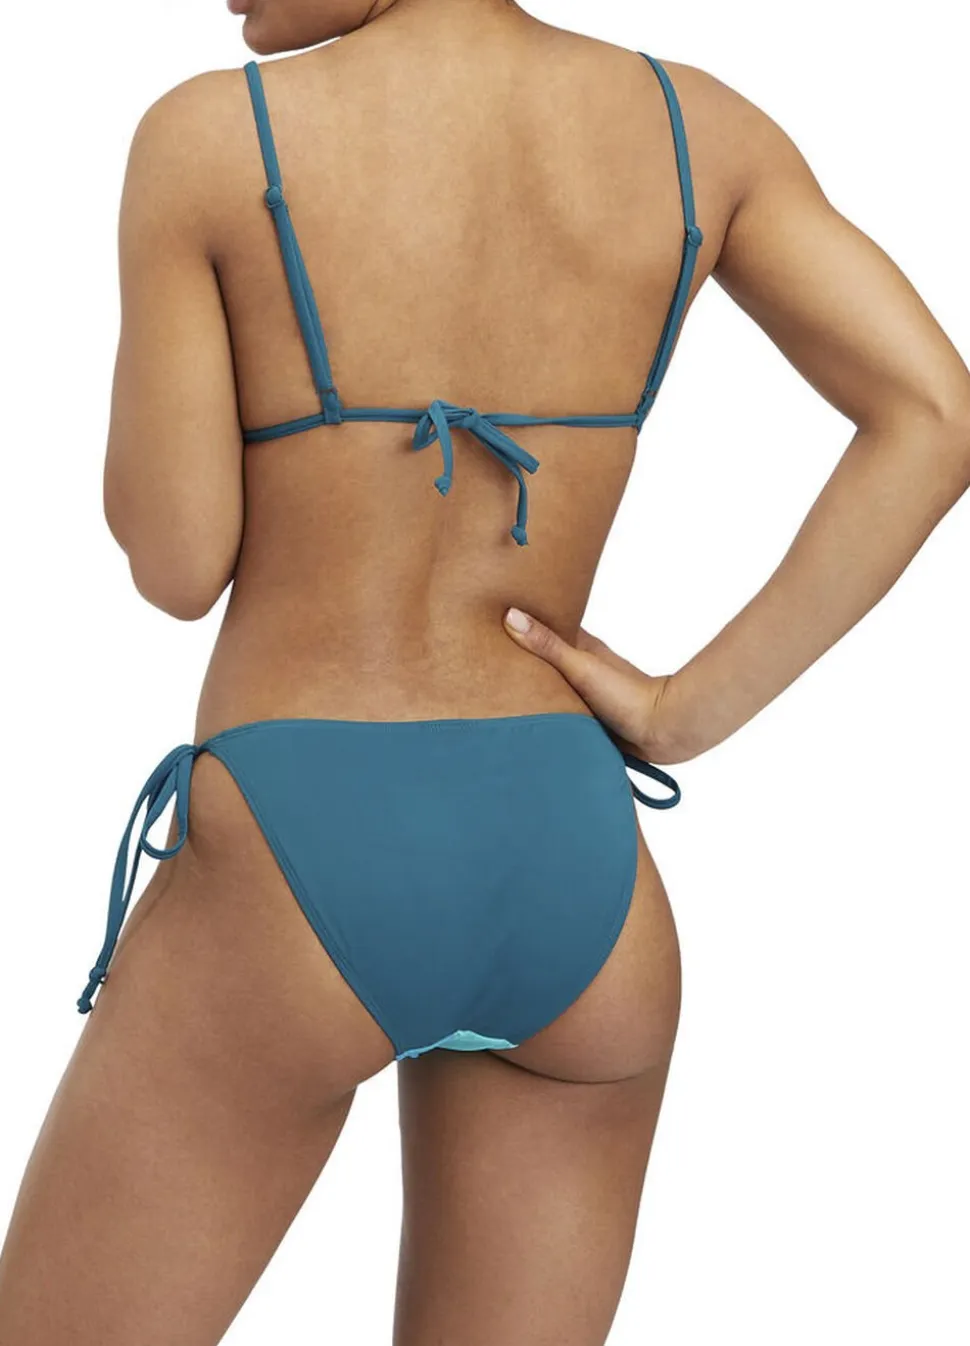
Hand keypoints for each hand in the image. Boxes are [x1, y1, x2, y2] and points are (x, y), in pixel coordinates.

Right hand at [503, 607, 691, 764]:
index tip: (495, 616)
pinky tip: (528, 720)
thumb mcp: (581, 666)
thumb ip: (547, 645)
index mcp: (582, 648)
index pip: (548, 628)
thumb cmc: (627, 695)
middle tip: (489, 657)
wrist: (661, 731)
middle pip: (546, 660)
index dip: (525, 623)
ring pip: (552, 688)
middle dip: (524, 659)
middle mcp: (583, 669)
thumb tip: (512, 615)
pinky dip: (547, 714)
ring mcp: (586, 695)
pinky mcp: (589, 719)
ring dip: (534, 690)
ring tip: (499, 689)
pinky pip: (561, 713)